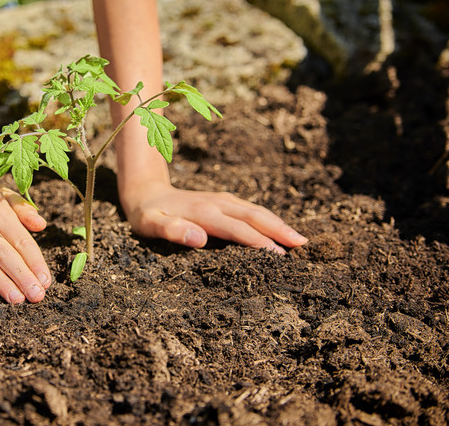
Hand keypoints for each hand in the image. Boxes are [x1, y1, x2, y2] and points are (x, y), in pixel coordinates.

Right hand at [0, 170, 50, 303]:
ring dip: (2, 284)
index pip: (22, 241)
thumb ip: (23, 210)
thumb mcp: (2, 195)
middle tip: (36, 296)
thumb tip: (41, 225)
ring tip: (17, 300)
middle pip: (5, 256)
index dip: (35, 262)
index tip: (46, 281)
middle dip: (22, 278)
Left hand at [120, 180, 307, 253]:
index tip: (280, 256)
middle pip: (254, 216)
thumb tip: (199, 238)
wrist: (145, 192)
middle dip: (279, 230)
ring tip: (299, 240)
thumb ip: (172, 230)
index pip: (237, 229)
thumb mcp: (150, 225)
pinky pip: (250, 210)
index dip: (259, 242)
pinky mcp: (223, 202)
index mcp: (203, 212)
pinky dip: (268, 219)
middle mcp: (217, 203)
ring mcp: (222, 200)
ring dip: (278, 223)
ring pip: (255, 211)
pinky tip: (277, 229)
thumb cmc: (146, 215)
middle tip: (303, 245)